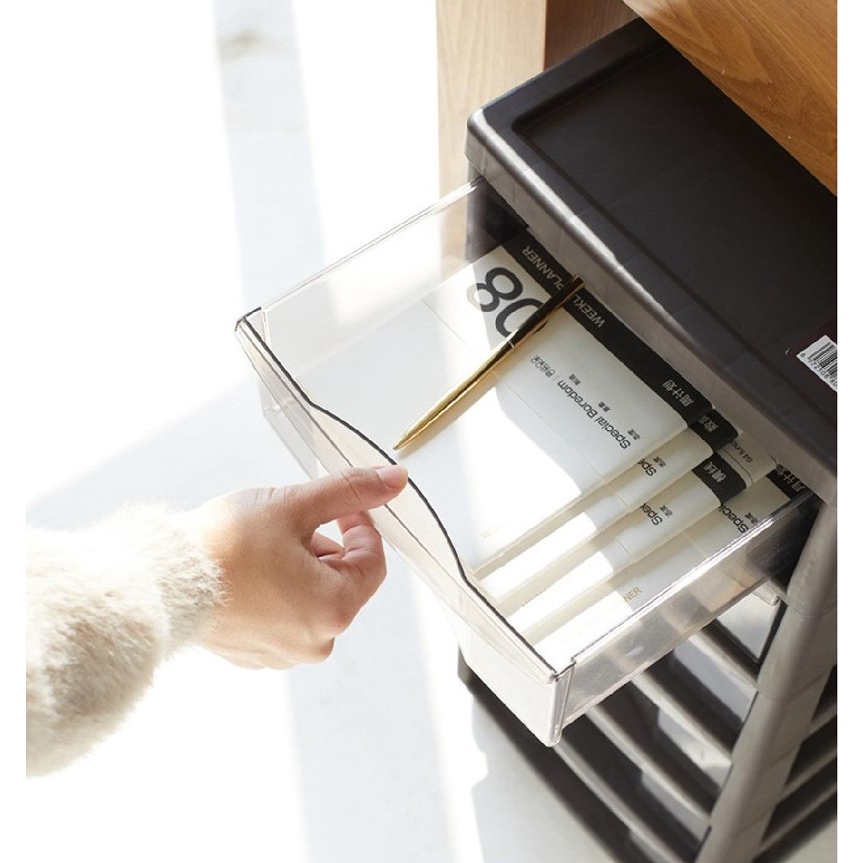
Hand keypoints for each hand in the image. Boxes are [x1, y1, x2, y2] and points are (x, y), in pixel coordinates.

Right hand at [180, 465, 408, 668]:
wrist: (161, 581)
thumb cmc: (224, 547)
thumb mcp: (295, 505)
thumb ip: (350, 491)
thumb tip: (394, 480)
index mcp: (334, 610)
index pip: (372, 561)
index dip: (360, 526)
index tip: (340, 508)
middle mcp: (315, 642)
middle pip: (342, 580)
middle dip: (323, 546)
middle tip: (289, 524)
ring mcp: (283, 653)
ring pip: (312, 596)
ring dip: (299, 567)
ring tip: (261, 547)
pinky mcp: (254, 654)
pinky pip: (283, 615)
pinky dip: (276, 590)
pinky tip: (246, 572)